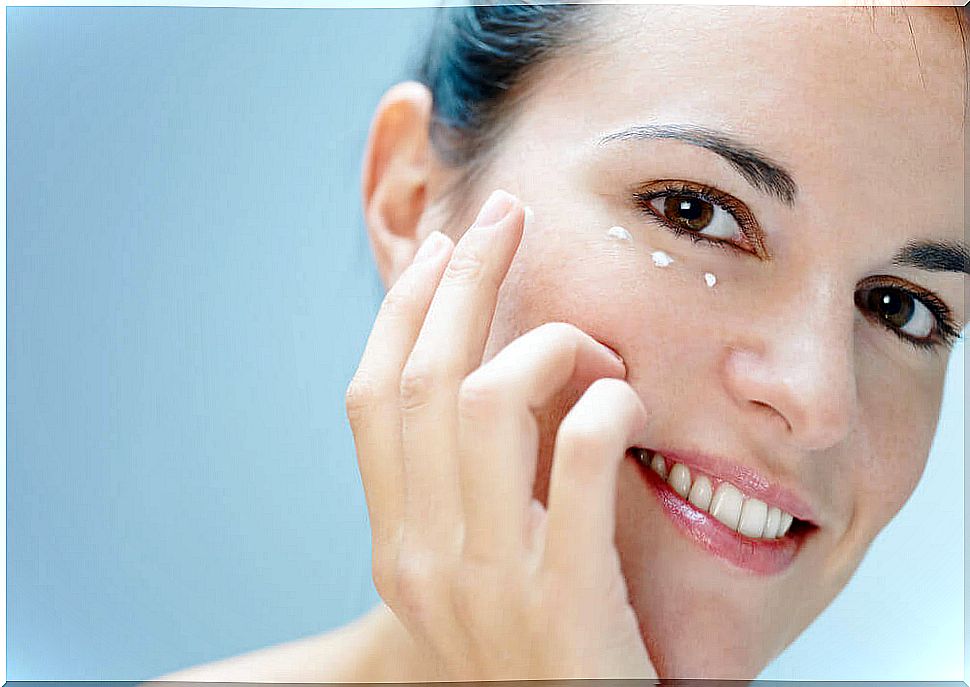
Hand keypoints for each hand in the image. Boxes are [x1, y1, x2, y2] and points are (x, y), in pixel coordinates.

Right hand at [346, 189, 656, 679]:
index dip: (404, 313)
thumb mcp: (470, 578)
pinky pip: (578, 454)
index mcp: (396, 547)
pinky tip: (624, 397)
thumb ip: (461, 495)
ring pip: (485, 399)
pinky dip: (603, 401)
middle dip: (467, 278)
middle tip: (507, 215)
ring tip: (592, 344)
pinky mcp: (567, 594)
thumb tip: (484, 381)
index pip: (370, 400)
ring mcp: (490, 579)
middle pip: (424, 377)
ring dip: (545, 343)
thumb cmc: (533, 656)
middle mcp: (424, 556)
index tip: (442, 250)